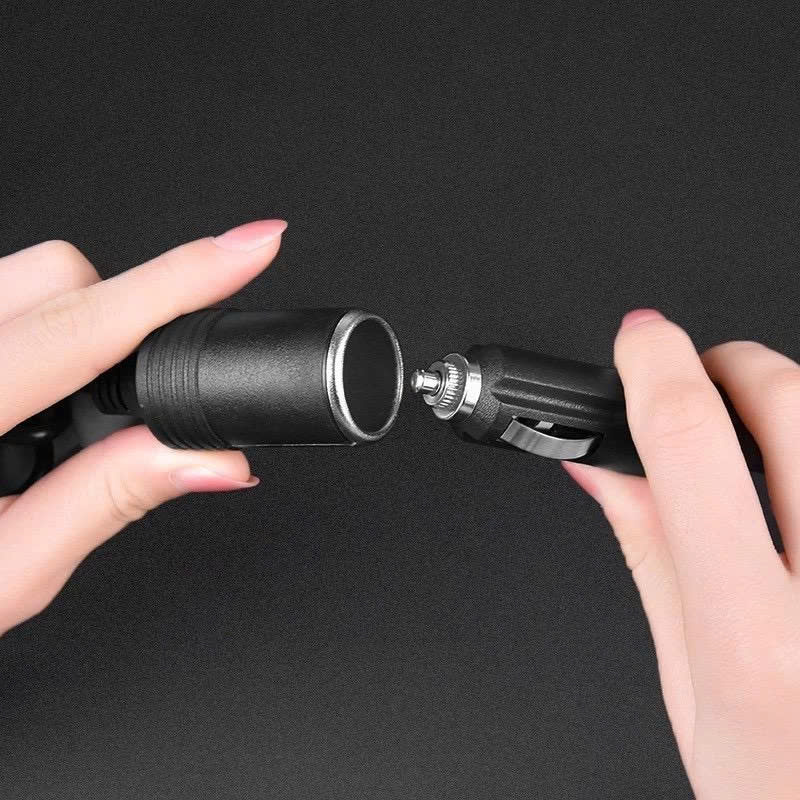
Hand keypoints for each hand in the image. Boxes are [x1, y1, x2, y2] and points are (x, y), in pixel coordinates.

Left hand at [0, 219, 285, 634]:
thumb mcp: (3, 576)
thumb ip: (104, 504)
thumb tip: (205, 459)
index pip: (80, 330)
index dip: (178, 284)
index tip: (251, 247)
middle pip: (56, 277)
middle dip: (117, 324)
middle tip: (112, 409)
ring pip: (26, 278)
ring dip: (70, 329)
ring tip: (43, 419)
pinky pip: (3, 301)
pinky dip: (34, 337)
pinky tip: (16, 406)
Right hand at [564, 309, 799, 798]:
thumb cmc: (785, 793)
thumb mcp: (687, 685)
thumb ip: (651, 558)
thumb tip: (603, 468)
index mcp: (756, 639)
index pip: (690, 445)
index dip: (654, 367)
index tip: (640, 341)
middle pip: (791, 402)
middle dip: (733, 364)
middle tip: (699, 381)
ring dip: (787, 409)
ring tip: (758, 447)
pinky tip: (797, 498)